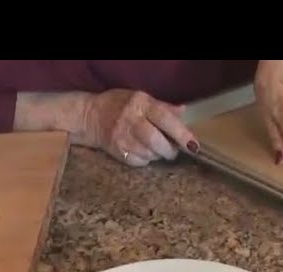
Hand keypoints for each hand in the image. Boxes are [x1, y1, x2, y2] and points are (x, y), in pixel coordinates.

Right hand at [80, 89, 199, 166]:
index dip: (181, 133)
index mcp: (140, 104)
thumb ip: (163, 107)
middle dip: (169, 150)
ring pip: (149, 153)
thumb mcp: (140, 99)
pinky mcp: (117, 151)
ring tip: (157, 149)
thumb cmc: (119, 105)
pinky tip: (144, 152)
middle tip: (173, 151)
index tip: (193, 145)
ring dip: (158, 154)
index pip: (164, 118)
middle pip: (156, 140)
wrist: (89, 116)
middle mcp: (130, 120)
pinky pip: (139, 161)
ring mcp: (122, 138)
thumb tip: (183, 112)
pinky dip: (147, 159)